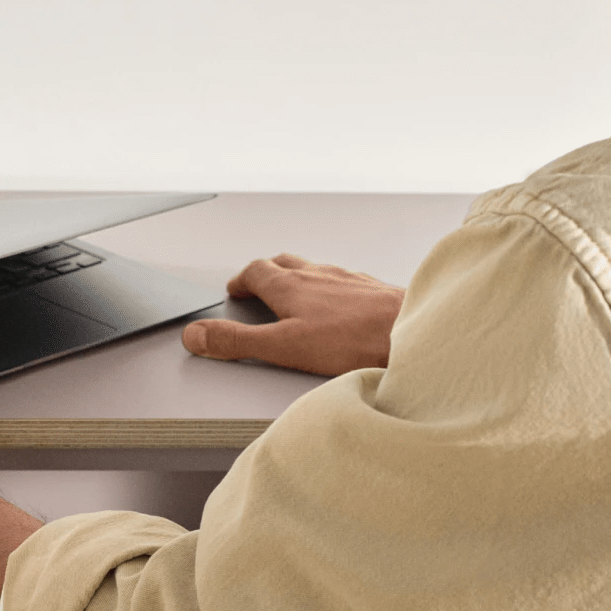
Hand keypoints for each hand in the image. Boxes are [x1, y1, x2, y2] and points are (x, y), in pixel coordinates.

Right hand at [182, 254, 403, 375]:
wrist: (413, 331)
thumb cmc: (354, 339)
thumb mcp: (283, 347)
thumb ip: (237, 341)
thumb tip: (196, 335)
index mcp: (290, 285)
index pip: (255, 271)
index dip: (241, 281)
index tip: (234, 291)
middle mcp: (318, 275)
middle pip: (283, 263)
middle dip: (266, 273)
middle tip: (257, 285)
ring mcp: (347, 280)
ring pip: (314, 270)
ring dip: (299, 278)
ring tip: (294, 293)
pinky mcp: (373, 290)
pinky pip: (343, 282)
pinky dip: (331, 289)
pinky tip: (339, 306)